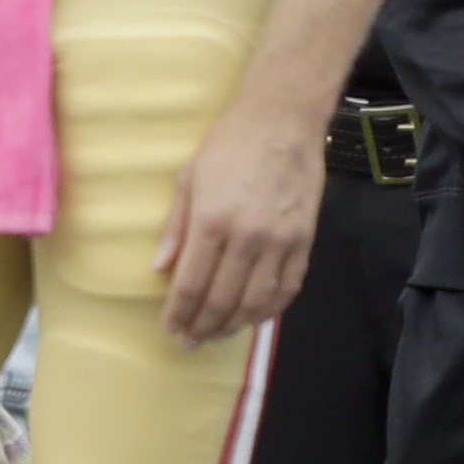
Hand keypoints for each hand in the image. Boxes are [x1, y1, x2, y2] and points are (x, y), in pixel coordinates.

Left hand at [153, 92, 323, 345]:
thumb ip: (175, 229)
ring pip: (256, 302)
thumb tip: (159, 270)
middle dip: (203, 327)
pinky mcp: (304, 241)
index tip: (171, 329)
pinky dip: (270, 310)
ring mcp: (280, 242)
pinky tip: (253, 317)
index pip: (191, 284)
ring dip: (234, 325)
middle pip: (223, 300)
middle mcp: (247, 238)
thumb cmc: (228, 146)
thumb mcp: (187, 180)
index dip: (179, 313)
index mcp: (212, 223)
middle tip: (191, 341)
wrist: (282, 123)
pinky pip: (288, 288)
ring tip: (217, 334)